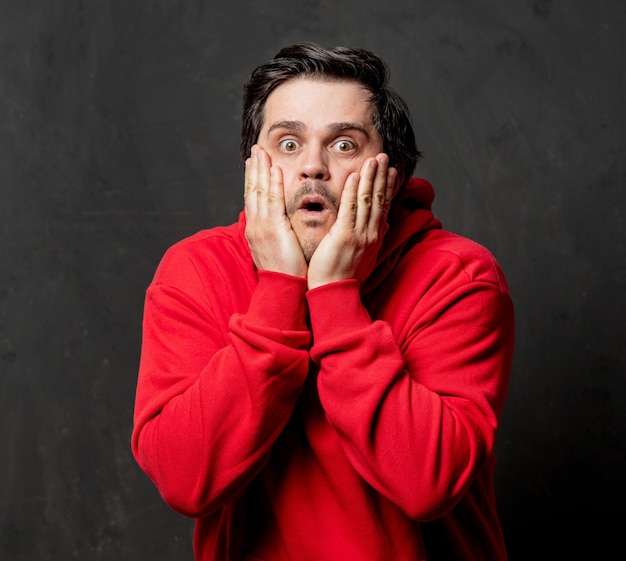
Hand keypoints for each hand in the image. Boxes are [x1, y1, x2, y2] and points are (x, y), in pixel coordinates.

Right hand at [244, 145, 307, 276]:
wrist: (282, 288)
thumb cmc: (283, 272)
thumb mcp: (274, 249)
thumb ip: (274, 234)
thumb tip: (277, 225)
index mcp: (255, 230)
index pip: (252, 199)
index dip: (252, 180)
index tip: (253, 164)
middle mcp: (255, 226)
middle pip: (252, 191)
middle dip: (254, 169)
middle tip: (254, 150)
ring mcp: (262, 227)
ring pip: (260, 192)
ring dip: (261, 170)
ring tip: (262, 152)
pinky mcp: (274, 229)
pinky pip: (274, 202)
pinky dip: (273, 185)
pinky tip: (274, 170)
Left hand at [307, 153, 396, 289]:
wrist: (335, 294)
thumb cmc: (344, 278)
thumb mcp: (364, 258)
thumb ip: (372, 241)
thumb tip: (382, 228)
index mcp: (374, 238)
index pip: (383, 207)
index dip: (388, 188)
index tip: (392, 172)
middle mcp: (371, 234)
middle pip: (379, 200)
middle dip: (382, 176)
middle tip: (384, 157)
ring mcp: (359, 235)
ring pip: (368, 201)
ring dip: (371, 178)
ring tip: (374, 159)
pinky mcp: (345, 237)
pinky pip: (350, 210)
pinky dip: (353, 192)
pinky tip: (356, 177)